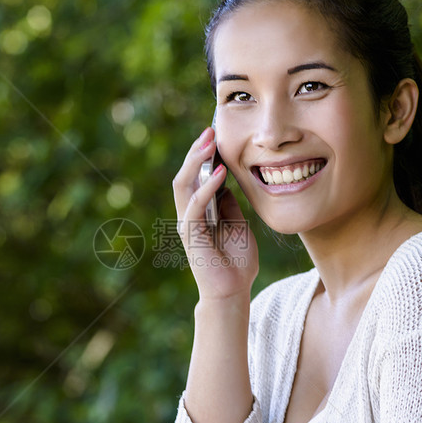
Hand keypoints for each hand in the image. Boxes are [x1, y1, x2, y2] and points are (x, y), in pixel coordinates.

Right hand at [172, 127, 258, 299]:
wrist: (233, 291)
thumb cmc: (236, 262)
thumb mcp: (238, 223)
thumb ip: (229, 203)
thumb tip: (228, 180)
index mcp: (198, 211)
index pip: (195, 176)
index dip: (202, 155)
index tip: (215, 135)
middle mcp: (188, 215)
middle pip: (184, 175)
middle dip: (196, 151)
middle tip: (209, 131)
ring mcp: (188, 224)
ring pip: (183, 185)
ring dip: (196, 162)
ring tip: (209, 144)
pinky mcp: (192, 235)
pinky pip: (195, 205)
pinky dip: (206, 188)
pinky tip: (220, 173)